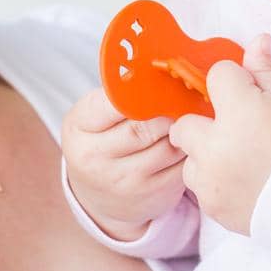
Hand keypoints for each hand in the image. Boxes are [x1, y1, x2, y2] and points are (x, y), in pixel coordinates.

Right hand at [61, 87, 188, 241]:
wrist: (98, 197)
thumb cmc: (99, 142)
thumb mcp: (91, 119)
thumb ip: (115, 99)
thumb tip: (156, 72)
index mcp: (80, 130)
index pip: (113, 104)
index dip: (140, 92)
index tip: (156, 81)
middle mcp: (98, 159)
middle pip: (145, 127)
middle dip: (168, 109)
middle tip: (181, 96)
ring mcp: (127, 182)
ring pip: (169, 146)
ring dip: (184, 129)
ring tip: (188, 116)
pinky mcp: (155, 195)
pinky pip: (182, 166)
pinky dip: (190, 150)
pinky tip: (190, 141)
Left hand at [168, 33, 270, 234]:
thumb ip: (265, 72)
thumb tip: (257, 40)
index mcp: (237, 111)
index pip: (217, 76)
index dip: (235, 83)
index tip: (252, 97)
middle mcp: (214, 145)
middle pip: (183, 124)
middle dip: (203, 124)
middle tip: (235, 132)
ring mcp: (210, 180)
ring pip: (189, 160)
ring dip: (206, 157)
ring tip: (240, 162)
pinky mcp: (213, 207)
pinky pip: (201, 189)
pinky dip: (215, 184)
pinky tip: (244, 183)